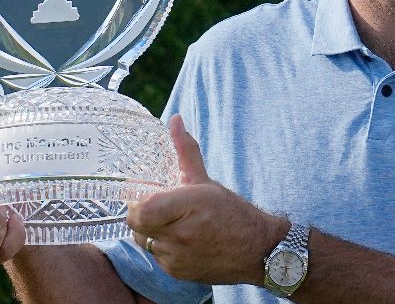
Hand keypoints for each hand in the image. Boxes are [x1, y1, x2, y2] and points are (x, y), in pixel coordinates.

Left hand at [128, 115, 287, 284]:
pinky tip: (179, 239)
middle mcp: (181, 235)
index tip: (143, 195)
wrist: (257, 251)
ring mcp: (178, 258)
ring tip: (168, 222)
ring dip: (150, 232)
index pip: (141, 210)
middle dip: (141, 215)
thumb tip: (175, 121)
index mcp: (188, 206)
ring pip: (144, 242)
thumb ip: (186, 151)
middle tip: (154, 207)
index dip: (136, 203)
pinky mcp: (177, 273)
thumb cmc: (233, 213)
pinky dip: (162, 247)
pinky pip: (156, 257)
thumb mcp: (207, 181)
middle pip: (137, 226)